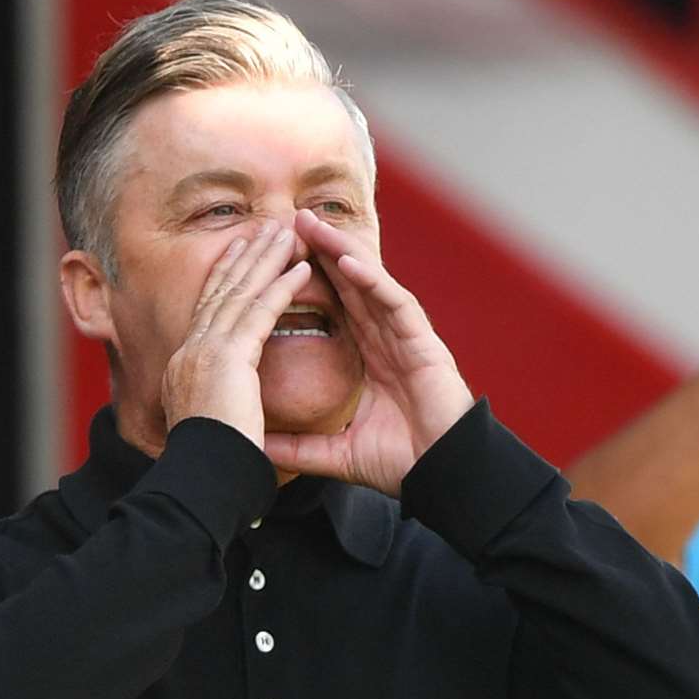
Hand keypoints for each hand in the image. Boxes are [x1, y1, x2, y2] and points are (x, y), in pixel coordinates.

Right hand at [162, 220, 310, 449]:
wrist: (203, 478)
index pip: (206, 313)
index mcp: (184, 367)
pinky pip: (259, 313)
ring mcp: (204, 351)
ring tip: (288, 235)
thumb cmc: (212, 466)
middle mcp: (189, 351)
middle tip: (262, 230)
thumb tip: (226, 406)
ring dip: (265, 261)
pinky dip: (281, 288)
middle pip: (219, 293)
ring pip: (239, 293)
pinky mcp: (227, 357)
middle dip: (242, 259)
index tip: (238, 257)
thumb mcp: (211, 426)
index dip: (223, 281)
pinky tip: (301, 270)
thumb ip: (218, 405)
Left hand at [263, 209, 473, 495]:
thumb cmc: (400, 464)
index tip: (273, 262)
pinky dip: (373, 280)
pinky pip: (395, 303)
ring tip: (310, 224)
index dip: (306, 282)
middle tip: (287, 221)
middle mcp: (387, 340)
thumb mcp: (335, 454)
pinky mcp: (423, 343)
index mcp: (369, 359)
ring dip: (341, 251)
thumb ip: (298, 448)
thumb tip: (257, 448)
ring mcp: (406, 338)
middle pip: (348, 285)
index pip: (333, 309)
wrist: (441, 477)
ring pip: (369, 283)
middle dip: (319, 251)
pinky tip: (348, 261)